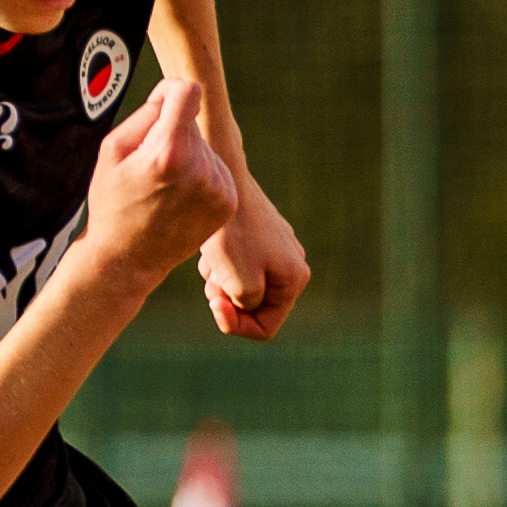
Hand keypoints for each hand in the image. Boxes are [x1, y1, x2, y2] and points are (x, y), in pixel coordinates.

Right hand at [83, 78, 238, 289]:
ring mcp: (220, 187)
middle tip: (149, 164)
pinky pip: (217, 168)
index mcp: (169, 152)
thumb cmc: (113, 201)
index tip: (161, 103)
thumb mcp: (112, 150)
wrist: (128, 257)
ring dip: (188, 155)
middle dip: (172, 132)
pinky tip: (180, 197)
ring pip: (206, 146)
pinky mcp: (229, 202)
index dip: (171, 90)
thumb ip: (146, 114)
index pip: (189, 93)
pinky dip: (200, 174)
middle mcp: (201, 168)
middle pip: (193, 123)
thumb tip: (173, 95)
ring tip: (164, 185)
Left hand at [200, 188, 311, 341]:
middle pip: (255, 307)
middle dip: (228, 299)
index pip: (265, 328)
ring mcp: (278, 249)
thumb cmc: (231, 232)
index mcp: (294, 280)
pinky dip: (223, 263)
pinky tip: (214, 245)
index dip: (236, 325)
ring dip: (222, 280)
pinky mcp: (261, 236)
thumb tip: (246, 304)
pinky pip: (240, 265)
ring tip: (212, 258)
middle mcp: (293, 265)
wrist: (224, 179)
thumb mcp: (239, 282)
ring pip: (244, 285)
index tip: (213, 303)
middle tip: (211, 279)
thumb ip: (247, 307)